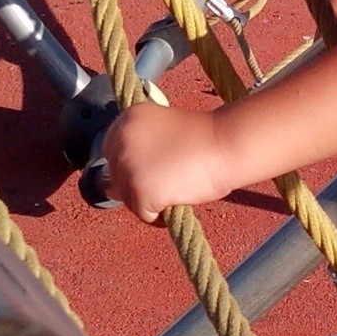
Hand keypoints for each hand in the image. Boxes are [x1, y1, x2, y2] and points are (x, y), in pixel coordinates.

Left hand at [102, 102, 232, 222]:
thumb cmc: (207, 138)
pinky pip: (144, 214)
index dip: (132, 165)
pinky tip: (176, 202)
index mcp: (127, 119)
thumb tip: (125, 174)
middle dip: (137, 185)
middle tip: (165, 184)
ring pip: (127, 199)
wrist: (226, 143)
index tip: (150, 171)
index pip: (111, 152)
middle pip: (116, 178)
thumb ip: (143, 143)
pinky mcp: (140, 191)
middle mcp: (120, 141)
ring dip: (147, 201)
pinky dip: (159, 216)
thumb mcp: (163, 127)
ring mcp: (128, 168)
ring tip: (174, 192)